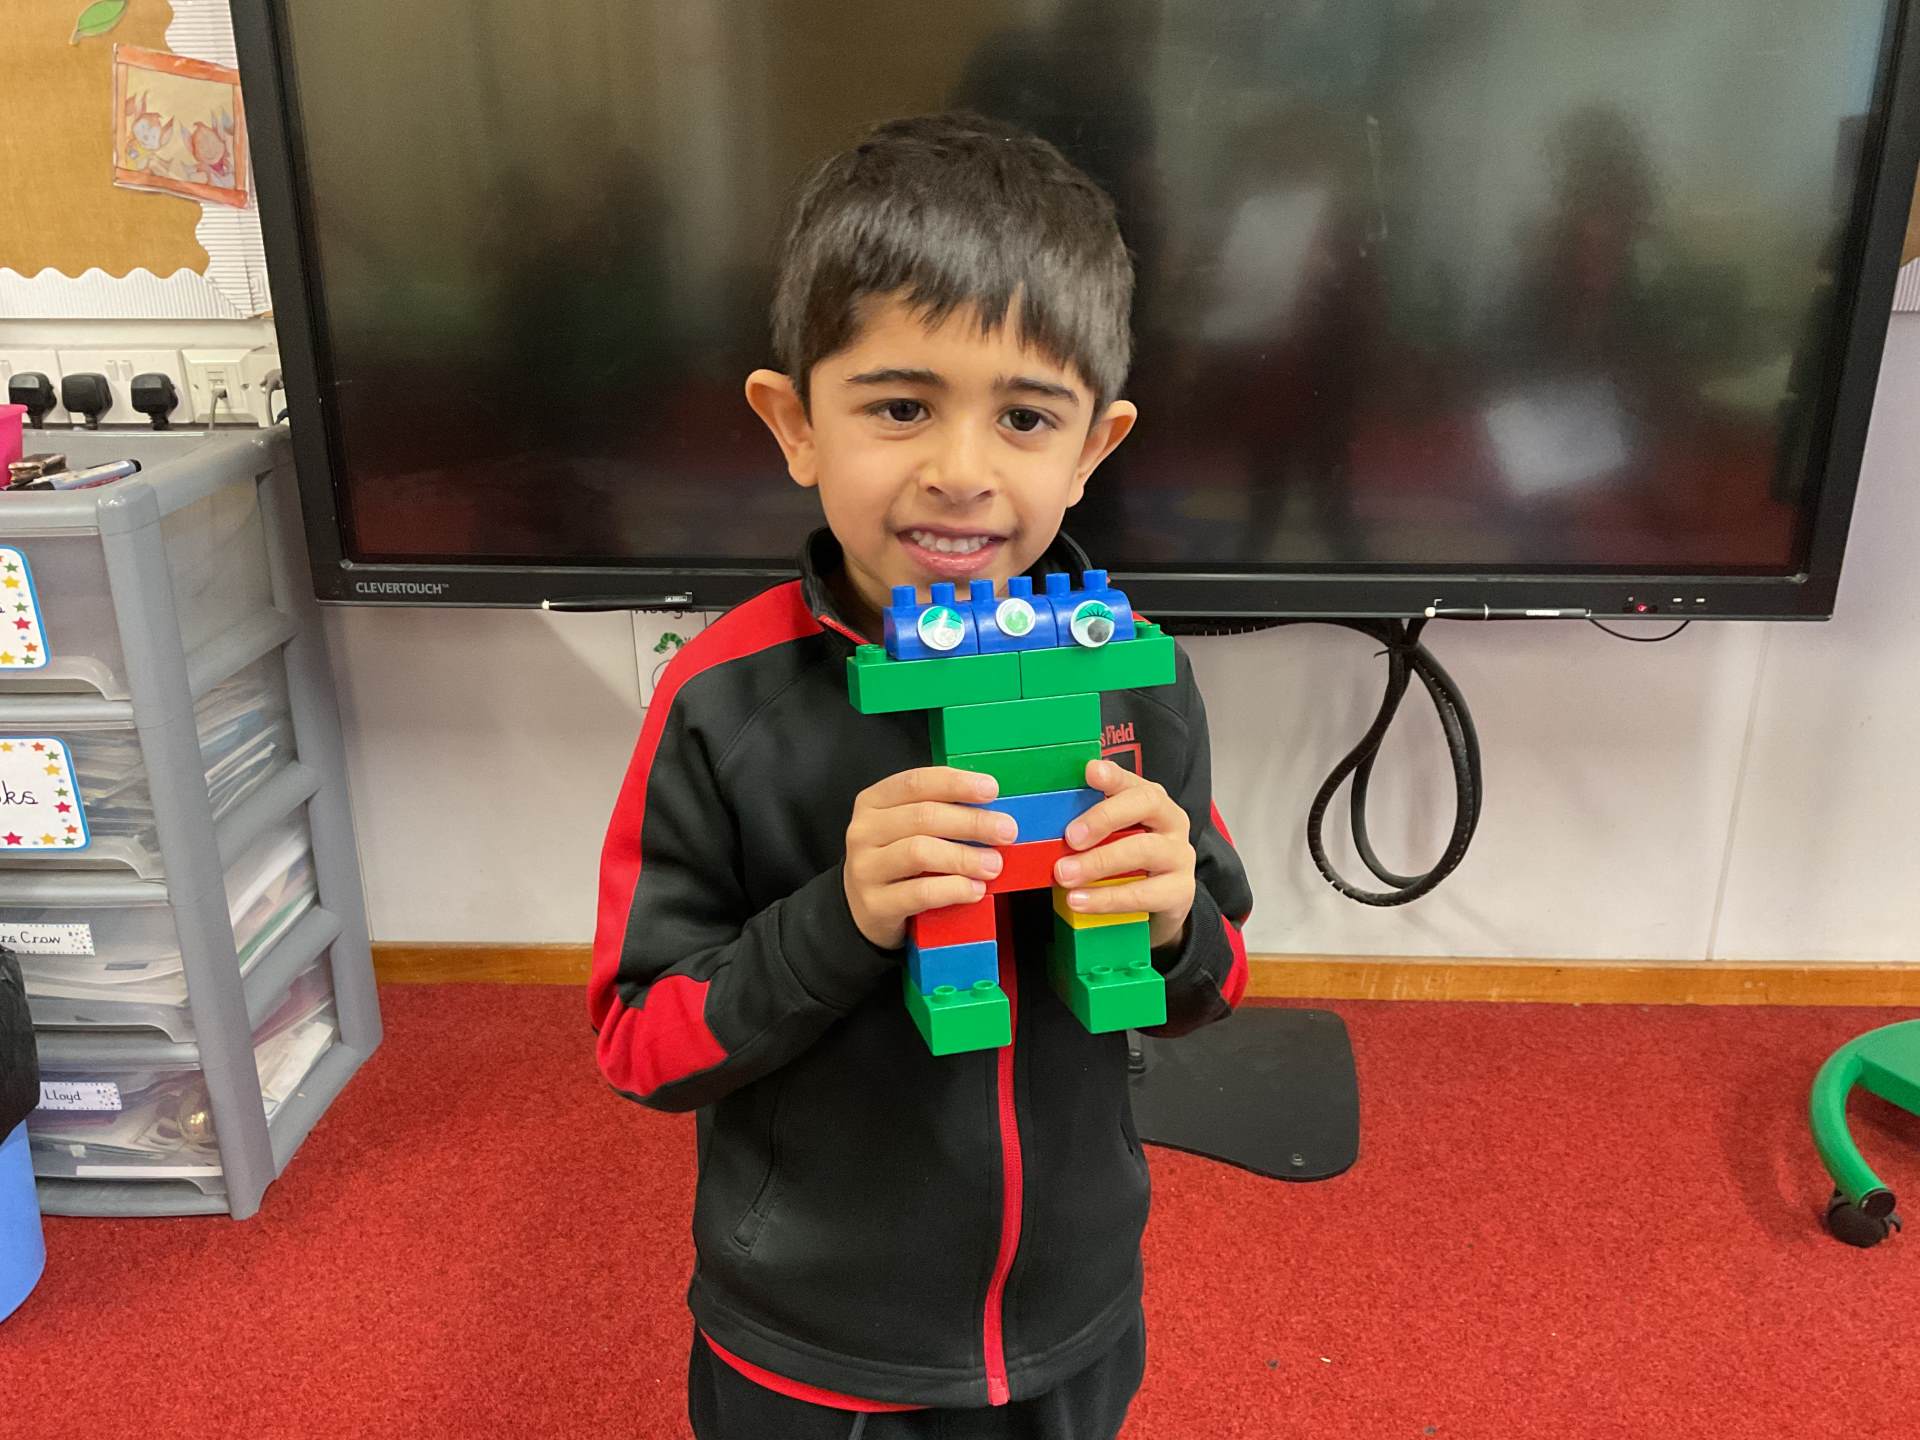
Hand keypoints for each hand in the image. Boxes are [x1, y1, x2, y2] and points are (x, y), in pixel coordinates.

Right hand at [844, 767, 1017, 949]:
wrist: (864, 909)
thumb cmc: (897, 861)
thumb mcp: (907, 829)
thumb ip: (940, 813)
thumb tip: (994, 809)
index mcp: (874, 802)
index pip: (916, 783)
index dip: (956, 783)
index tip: (991, 789)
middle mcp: (864, 831)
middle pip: (923, 817)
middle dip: (971, 822)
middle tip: (1006, 830)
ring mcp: (865, 868)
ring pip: (920, 852)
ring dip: (964, 857)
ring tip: (994, 864)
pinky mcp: (875, 904)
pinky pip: (920, 892)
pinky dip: (953, 889)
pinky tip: (975, 889)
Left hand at [1053, 759, 1195, 950]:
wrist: (1157, 904)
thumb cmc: (1125, 861)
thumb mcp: (1106, 837)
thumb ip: (1084, 824)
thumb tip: (1044, 817)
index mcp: (1151, 800)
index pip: (1132, 780)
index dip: (1113, 776)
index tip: (1090, 772)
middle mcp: (1171, 821)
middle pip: (1147, 804)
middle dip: (1105, 817)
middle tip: (1071, 836)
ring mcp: (1179, 856)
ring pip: (1145, 851)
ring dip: (1100, 862)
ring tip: (1065, 874)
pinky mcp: (1179, 892)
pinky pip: (1143, 894)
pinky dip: (1107, 898)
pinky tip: (1079, 900)